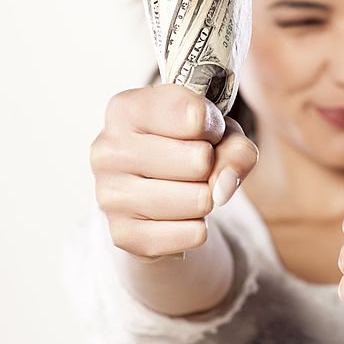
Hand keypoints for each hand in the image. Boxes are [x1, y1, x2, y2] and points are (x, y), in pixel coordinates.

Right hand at [90, 84, 258, 260]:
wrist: (149, 190)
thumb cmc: (183, 146)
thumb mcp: (216, 131)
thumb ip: (235, 146)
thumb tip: (222, 188)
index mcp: (125, 109)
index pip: (194, 115)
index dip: (214, 127)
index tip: (202, 131)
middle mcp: (108, 150)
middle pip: (199, 160)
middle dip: (210, 166)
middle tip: (193, 165)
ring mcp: (110, 195)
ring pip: (199, 200)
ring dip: (205, 198)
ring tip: (185, 188)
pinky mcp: (123, 235)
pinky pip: (193, 234)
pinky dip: (196, 226)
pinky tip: (177, 215)